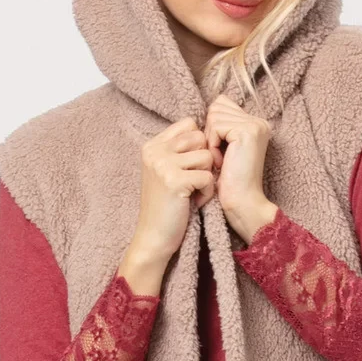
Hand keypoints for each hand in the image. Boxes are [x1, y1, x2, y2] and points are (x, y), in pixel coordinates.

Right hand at [131, 116, 216, 262]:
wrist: (154, 237)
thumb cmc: (167, 205)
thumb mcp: (167, 171)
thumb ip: (180, 150)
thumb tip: (208, 131)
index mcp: (152, 145)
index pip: (189, 124)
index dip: (199, 143)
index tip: (193, 166)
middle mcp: (155, 151)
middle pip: (199, 137)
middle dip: (204, 159)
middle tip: (195, 180)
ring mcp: (162, 165)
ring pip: (206, 156)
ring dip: (207, 177)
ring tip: (194, 192)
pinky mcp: (174, 181)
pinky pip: (208, 177)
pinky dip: (207, 192)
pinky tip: (195, 202)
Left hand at [204, 95, 272, 226]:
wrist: (242, 202)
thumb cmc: (230, 181)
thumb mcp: (225, 148)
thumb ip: (222, 126)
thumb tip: (208, 108)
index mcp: (256, 124)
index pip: (222, 104)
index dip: (212, 127)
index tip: (219, 151)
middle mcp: (259, 121)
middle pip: (217, 107)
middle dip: (210, 131)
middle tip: (220, 157)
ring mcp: (255, 125)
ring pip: (215, 115)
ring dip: (211, 140)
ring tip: (221, 160)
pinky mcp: (247, 131)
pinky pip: (216, 126)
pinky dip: (213, 145)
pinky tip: (222, 162)